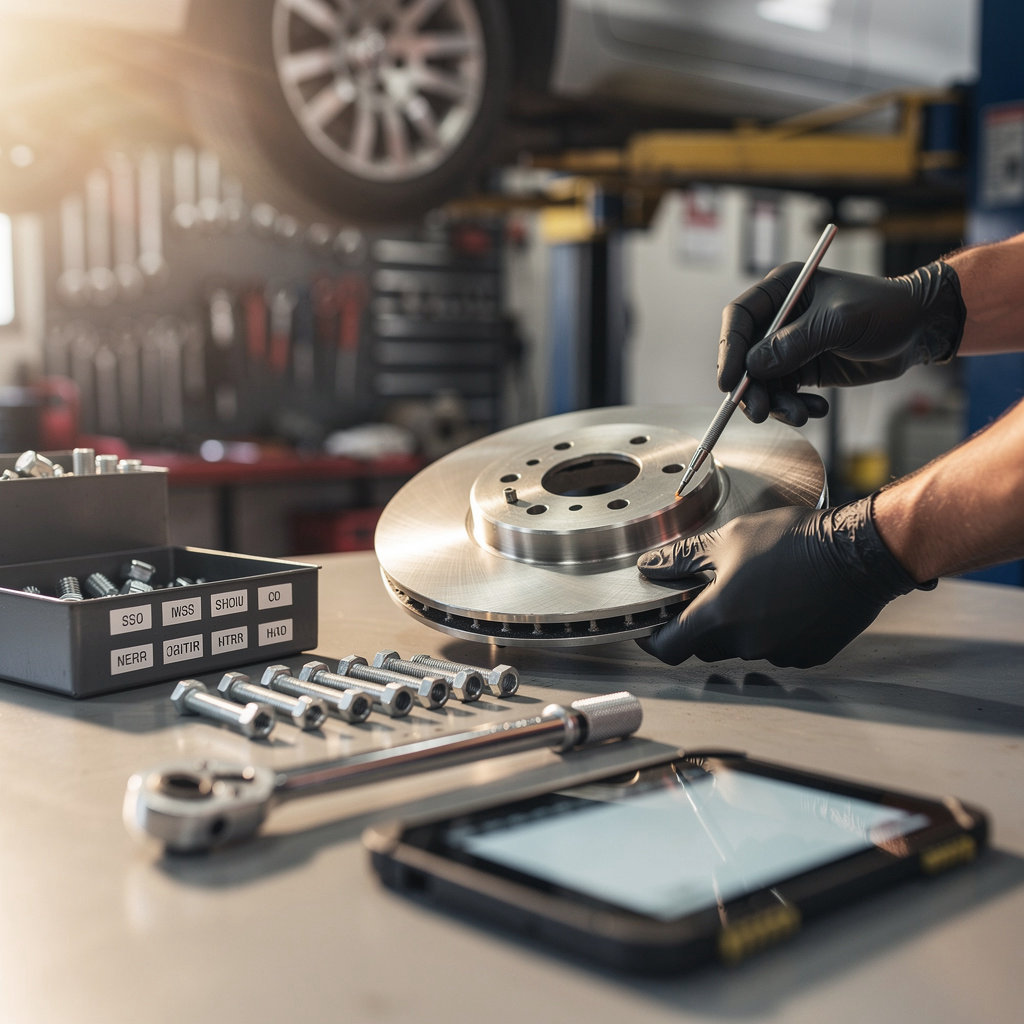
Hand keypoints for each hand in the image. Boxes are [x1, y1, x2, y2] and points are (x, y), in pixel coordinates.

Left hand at [636, 498, 930, 667]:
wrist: (858, 553)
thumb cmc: (795, 540)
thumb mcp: (728, 538)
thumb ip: (681, 558)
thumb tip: (649, 568)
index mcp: (719, 616)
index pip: (668, 648)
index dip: (654, 639)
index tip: (650, 627)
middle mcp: (746, 644)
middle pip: (705, 646)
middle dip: (700, 624)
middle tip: (711, 590)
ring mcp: (779, 654)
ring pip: (741, 647)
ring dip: (738, 627)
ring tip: (756, 587)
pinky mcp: (806, 656)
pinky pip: (775, 650)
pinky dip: (771, 631)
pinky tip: (784, 601)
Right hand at [718, 260, 965, 424]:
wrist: (918, 330)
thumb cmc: (884, 310)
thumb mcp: (839, 322)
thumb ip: (795, 343)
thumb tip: (753, 366)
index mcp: (782, 290)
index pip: (740, 318)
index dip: (730, 349)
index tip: (728, 381)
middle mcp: (780, 318)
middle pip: (746, 357)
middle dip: (751, 388)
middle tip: (760, 412)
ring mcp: (790, 346)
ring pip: (763, 382)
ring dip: (776, 404)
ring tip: (800, 416)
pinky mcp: (803, 368)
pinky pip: (785, 394)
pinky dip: (795, 407)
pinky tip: (817, 410)